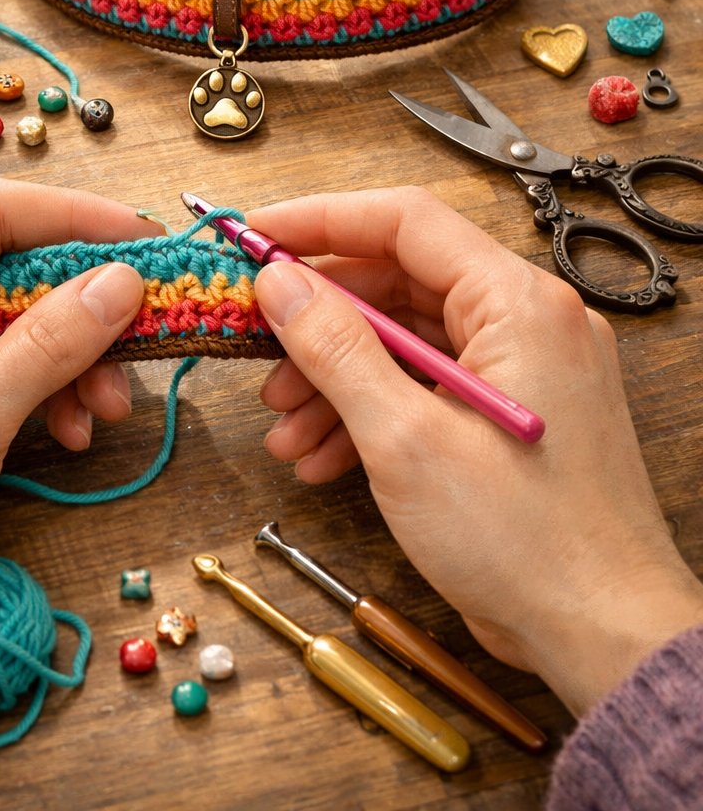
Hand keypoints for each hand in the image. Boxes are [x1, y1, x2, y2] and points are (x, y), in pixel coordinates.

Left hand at [0, 180, 156, 737]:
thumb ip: (49, 346)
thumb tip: (121, 282)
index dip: (78, 220)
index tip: (147, 243)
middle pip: (4, 272)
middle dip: (77, 314)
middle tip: (140, 343)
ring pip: (2, 325)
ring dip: (63, 363)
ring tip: (106, 412)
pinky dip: (30, 394)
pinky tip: (66, 432)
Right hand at [251, 187, 702, 716]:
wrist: (603, 636)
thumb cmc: (530, 543)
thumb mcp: (405, 438)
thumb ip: (336, 349)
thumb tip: (281, 284)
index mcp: (516, 302)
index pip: (404, 221)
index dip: (319, 221)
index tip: (255, 236)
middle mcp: (527, 321)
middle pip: (398, 283)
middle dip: (320, 322)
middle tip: (258, 347)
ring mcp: (522, 369)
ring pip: (405, 342)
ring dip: (336, 378)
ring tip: (285, 427)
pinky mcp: (509, 415)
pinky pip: (427, 386)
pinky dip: (372, 412)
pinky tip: (323, 456)